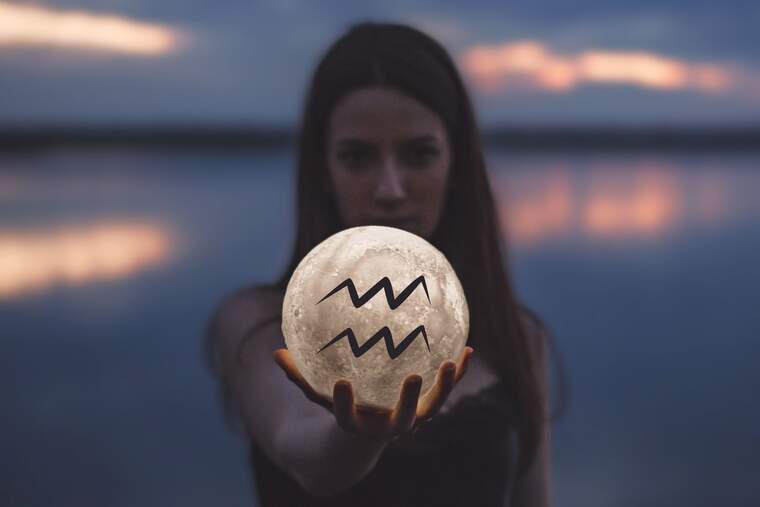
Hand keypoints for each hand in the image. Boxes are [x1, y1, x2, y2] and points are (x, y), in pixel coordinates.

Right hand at [272, 346, 473, 441]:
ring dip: (444, 388)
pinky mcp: (428, 407)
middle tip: (413, 377)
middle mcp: (387, 427)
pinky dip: (458, 373)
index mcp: (357, 424)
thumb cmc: (339, 404)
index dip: (345, 403)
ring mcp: (411, 419)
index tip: (341, 383)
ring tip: (452, 362)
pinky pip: (446, 391)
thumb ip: (299, 375)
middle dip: (409, 401)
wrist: (367, 434)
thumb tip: (274, 352)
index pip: (348, 417)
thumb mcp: (317, 392)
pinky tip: (469, 349)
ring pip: (432, 408)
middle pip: (402, 420)